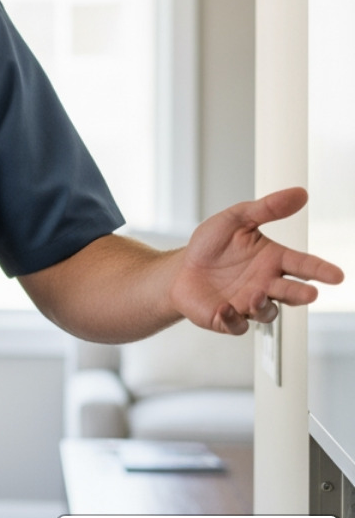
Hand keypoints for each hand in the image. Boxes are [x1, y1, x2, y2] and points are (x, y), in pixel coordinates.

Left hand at [169, 187, 343, 333]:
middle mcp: (266, 284)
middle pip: (290, 292)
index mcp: (273, 260)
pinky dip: (232, 318)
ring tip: (256, 295)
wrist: (181, 268)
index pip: (303, 265)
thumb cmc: (211, 246)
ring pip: (266, 311)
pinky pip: (236, 324)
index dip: (320, 270)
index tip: (336, 275)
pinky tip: (225, 308)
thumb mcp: (235, 219)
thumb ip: (267, 208)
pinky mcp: (229, 318)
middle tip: (310, 293)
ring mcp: (249, 303)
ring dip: (263, 305)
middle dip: (301, 294)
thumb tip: (300, 193)